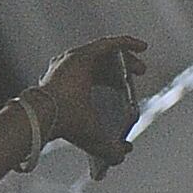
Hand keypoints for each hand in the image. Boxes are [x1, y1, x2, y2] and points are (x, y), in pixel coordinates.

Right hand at [25, 37, 147, 166]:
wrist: (50, 116)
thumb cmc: (68, 126)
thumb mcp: (97, 140)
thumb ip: (112, 149)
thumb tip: (126, 150)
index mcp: (73, 87)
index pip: (96, 77)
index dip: (115, 80)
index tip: (128, 87)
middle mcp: (70, 71)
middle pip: (103, 63)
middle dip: (123, 67)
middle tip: (140, 73)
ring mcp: (74, 60)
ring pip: (106, 52)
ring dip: (127, 56)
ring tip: (142, 68)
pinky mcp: (81, 54)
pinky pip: (108, 44)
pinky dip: (125, 43)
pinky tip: (142, 46)